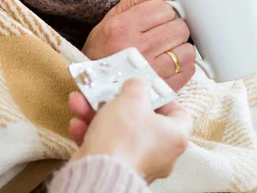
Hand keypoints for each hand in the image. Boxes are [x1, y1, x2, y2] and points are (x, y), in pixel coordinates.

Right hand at [68, 79, 192, 183]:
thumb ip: (136, 86)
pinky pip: (104, 145)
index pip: (179, 115)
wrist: (100, 171)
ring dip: (95, 114)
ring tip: (80, 102)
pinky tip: (77, 124)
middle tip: (104, 91)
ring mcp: (136, 161)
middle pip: (139, 119)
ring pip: (116, 131)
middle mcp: (159, 153)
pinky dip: (89, 133)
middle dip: (114, 102)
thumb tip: (136, 85)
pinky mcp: (115, 168)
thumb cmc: (124, 137)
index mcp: (174, 136)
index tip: (146, 89)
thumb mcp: (132, 98)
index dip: (163, 98)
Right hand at [82, 0, 195, 90]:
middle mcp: (138, 48)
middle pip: (179, 28)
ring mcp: (151, 71)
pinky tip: (169, 62)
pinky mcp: (162, 88)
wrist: (95, 81)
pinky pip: (188, 70)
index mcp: (123, 27)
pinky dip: (183, 65)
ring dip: (180, 47)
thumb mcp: (112, 16)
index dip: (163, 10)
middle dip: (173, 26)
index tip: (157, 17)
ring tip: (166, 48)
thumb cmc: (104, 47)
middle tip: (162, 32)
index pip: (163, 8)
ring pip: (187, 50)